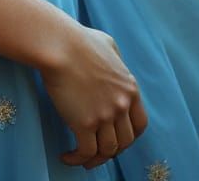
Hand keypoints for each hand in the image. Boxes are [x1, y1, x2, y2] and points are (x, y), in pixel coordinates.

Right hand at [40, 22, 148, 169]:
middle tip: (98, 149)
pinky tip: (66, 156)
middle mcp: (122, 105)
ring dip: (96, 159)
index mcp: (130, 88)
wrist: (58, 45)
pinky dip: (77, 159)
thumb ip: (117, 59)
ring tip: (82, 159)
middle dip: (113, 149)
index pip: (140, 124)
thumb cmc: (77, 40)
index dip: (130, 136)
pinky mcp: (84, 123)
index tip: (117, 138)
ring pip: (107, 150)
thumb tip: (114, 64)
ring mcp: (104, 116)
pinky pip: (86, 152)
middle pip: (125, 141)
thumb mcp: (108, 44)